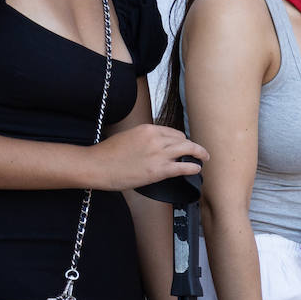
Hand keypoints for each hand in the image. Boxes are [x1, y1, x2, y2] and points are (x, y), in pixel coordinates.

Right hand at [90, 124, 208, 190]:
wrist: (96, 166)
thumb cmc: (107, 154)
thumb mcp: (128, 137)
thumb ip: (144, 139)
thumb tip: (155, 146)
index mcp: (148, 129)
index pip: (173, 132)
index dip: (180, 140)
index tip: (183, 145)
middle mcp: (156, 139)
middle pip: (183, 140)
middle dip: (192, 147)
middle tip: (199, 152)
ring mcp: (159, 154)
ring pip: (188, 150)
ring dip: (199, 154)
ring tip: (204, 158)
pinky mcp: (159, 170)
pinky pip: (184, 167)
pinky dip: (194, 167)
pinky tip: (197, 169)